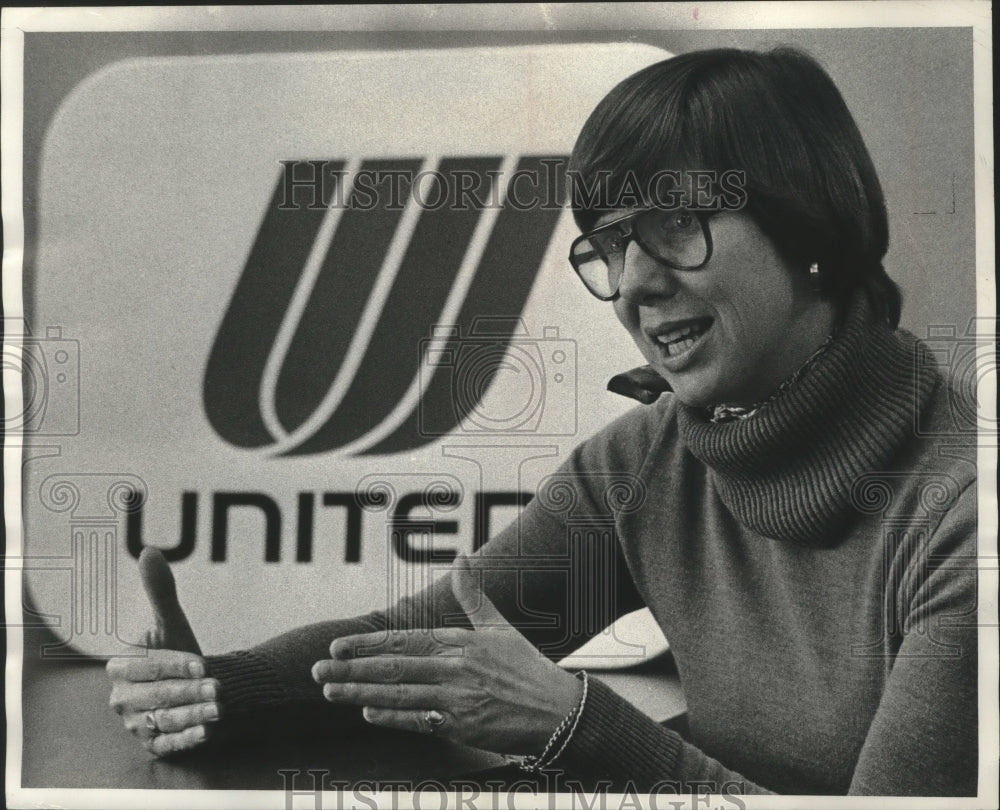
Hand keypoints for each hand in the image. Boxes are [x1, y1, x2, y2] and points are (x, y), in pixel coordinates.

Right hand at [106, 548, 219, 755]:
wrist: (195, 684)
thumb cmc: (179, 650)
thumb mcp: (172, 621)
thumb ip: (160, 590)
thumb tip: (150, 551)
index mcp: (121, 668)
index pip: (150, 667)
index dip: (177, 665)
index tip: (204, 663)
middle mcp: (122, 699)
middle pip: (159, 695)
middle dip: (191, 691)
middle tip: (219, 688)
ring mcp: (135, 724)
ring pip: (166, 720)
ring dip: (194, 715)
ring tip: (220, 709)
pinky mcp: (152, 744)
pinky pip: (168, 744)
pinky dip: (187, 739)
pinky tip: (207, 732)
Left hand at [311, 555, 582, 754]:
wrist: (557, 709)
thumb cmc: (525, 666)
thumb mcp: (499, 625)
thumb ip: (472, 594)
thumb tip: (460, 557)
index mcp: (459, 643)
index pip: (404, 641)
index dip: (368, 644)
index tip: (338, 647)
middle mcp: (455, 669)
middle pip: (393, 668)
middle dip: (351, 669)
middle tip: (317, 671)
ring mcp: (457, 699)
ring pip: (399, 694)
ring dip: (360, 693)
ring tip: (330, 692)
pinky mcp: (462, 727)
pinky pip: (420, 721)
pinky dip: (393, 717)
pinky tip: (368, 713)